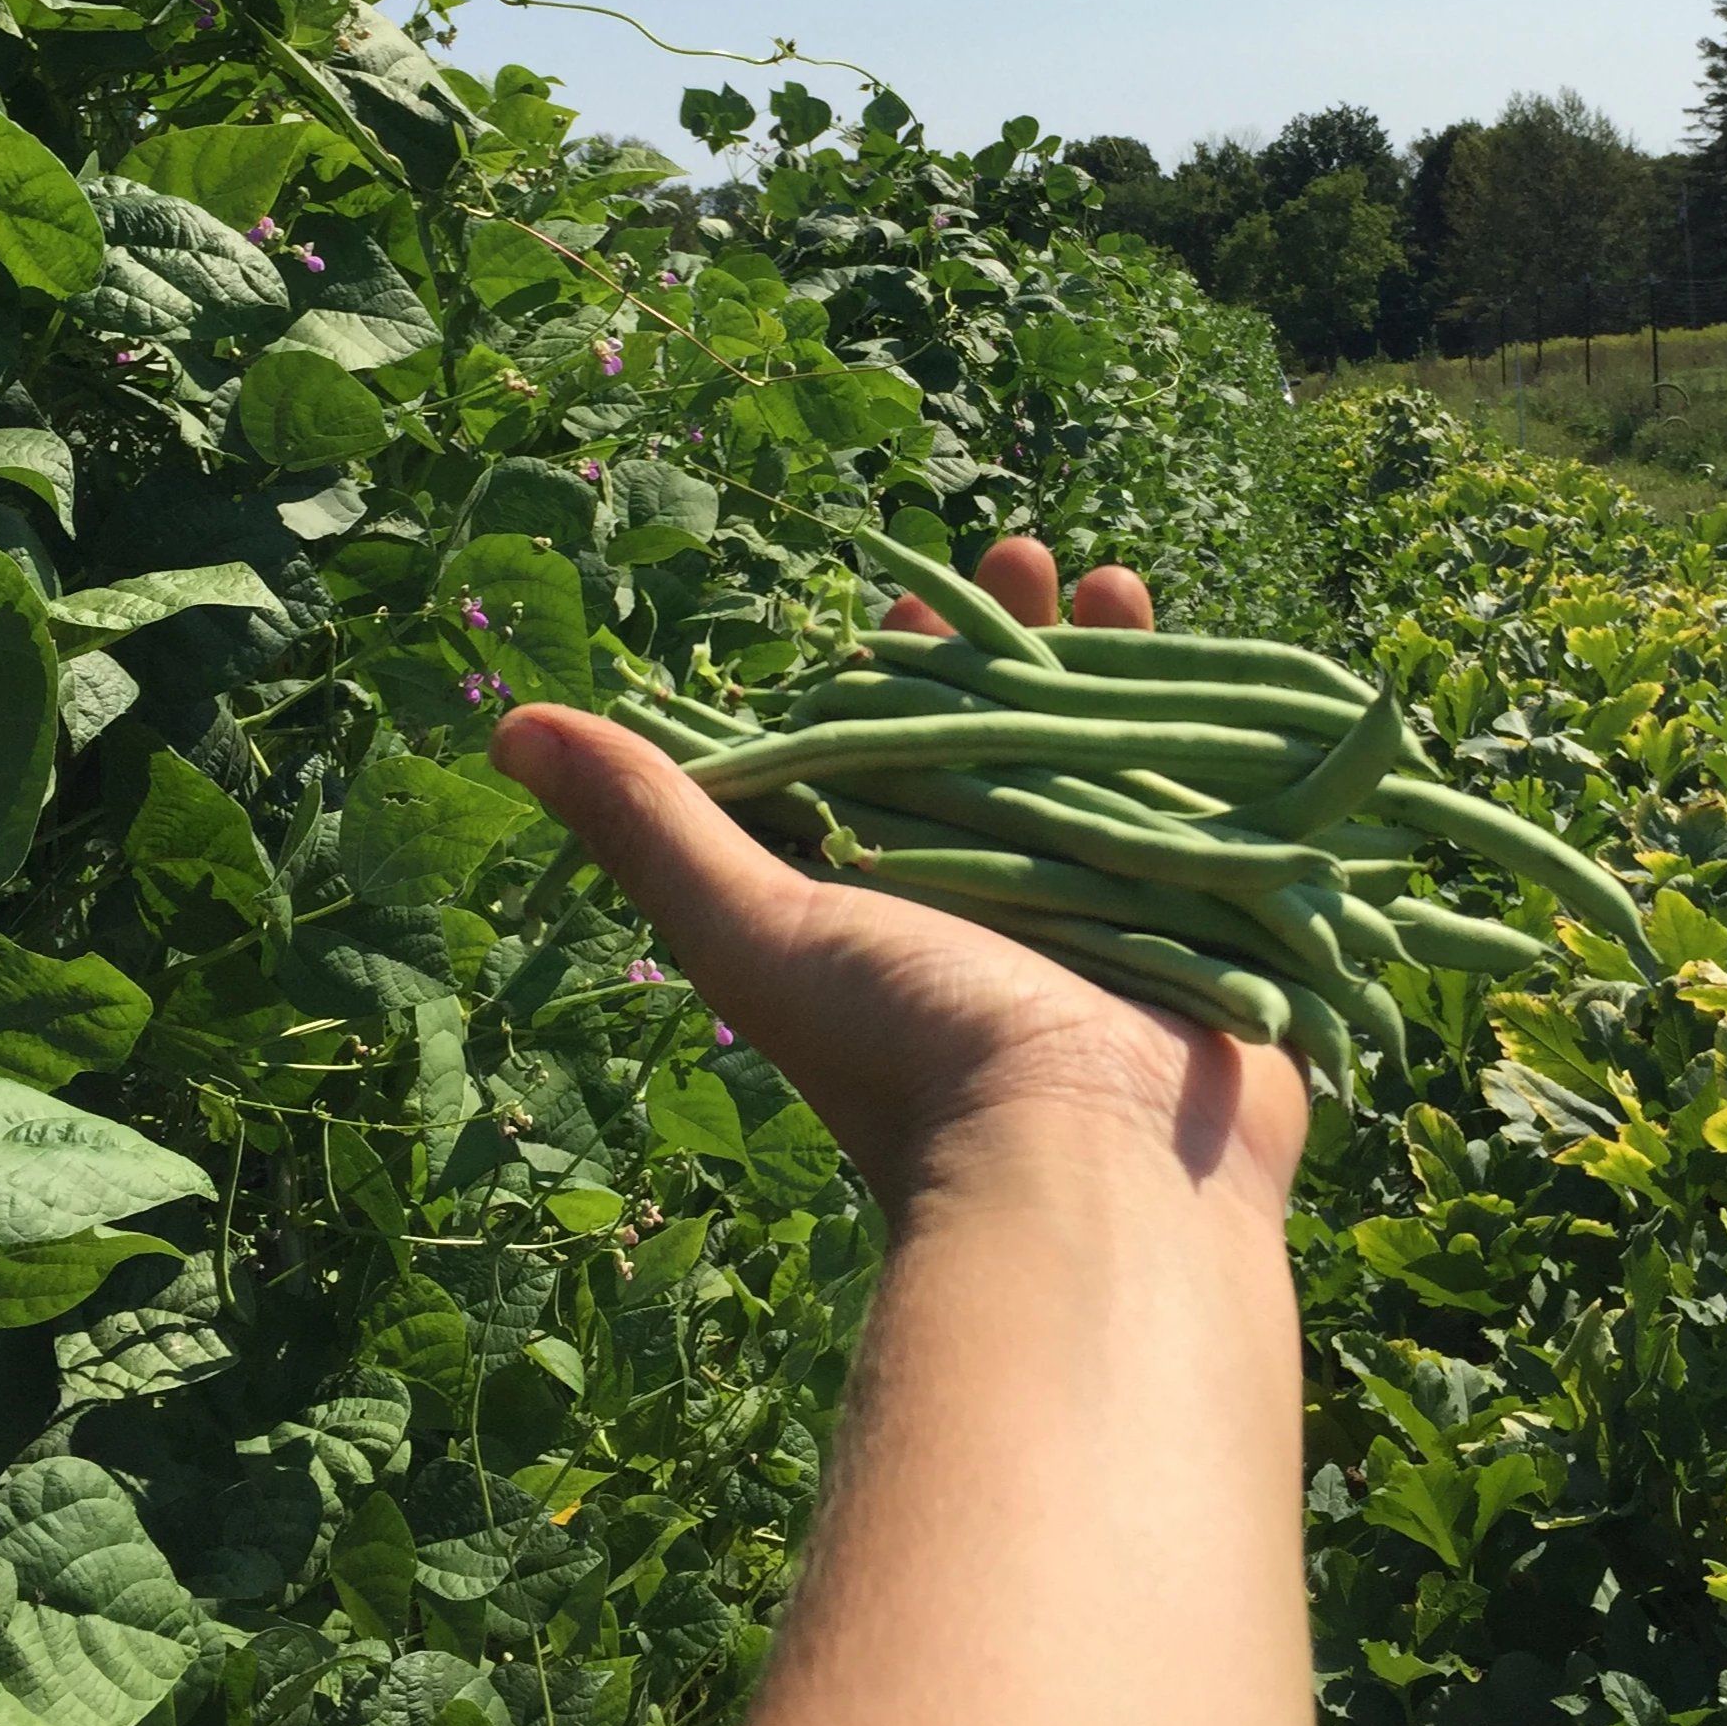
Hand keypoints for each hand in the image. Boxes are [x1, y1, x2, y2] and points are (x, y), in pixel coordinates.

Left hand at [490, 537, 1310, 1218]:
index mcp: (897, 887)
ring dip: (1110, 664)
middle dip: (1014, 637)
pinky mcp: (1206, 919)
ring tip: (1111, 575)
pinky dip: (1208, 738)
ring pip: (1105, 754)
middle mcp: (998, 887)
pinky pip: (1206, 807)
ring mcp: (1109, 902)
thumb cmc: (910, 1049)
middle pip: (1004, 730)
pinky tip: (1216, 673)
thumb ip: (654, 824)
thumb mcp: (760, 924)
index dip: (898, 655)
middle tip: (1024, 550)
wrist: (1087, 1175)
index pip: (889, 740)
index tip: (915, 581)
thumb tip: (509, 724)